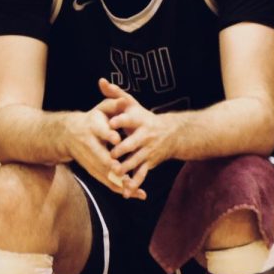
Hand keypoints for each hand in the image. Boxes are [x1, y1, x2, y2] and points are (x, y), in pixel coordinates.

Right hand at [60, 83, 139, 197]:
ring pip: (103, 172)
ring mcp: (89, 160)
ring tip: (136, 189)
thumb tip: (126, 100)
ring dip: (118, 181)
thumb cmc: (91, 120)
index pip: (100, 131)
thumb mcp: (100, 109)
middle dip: (109, 164)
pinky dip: (119, 188)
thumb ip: (114, 104)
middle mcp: (89, 145)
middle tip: (121, 170)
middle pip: (100, 156)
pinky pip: (105, 181)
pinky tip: (134, 194)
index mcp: (91, 127)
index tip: (117, 139)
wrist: (67, 134)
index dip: (108, 135)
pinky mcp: (91, 170)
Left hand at [99, 79, 178, 197]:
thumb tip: (101, 81)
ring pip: (136, 160)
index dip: (121, 121)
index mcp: (139, 121)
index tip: (111, 123)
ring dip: (126, 167)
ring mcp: (147, 151)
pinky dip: (135, 184)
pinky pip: (142, 174)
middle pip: (132, 143)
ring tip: (115, 173)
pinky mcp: (149, 163)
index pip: (129, 119)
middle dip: (122, 149)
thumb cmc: (144, 117)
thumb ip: (115, 93)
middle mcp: (144, 136)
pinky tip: (126, 192)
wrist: (171, 134)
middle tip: (111, 154)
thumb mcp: (132, 104)